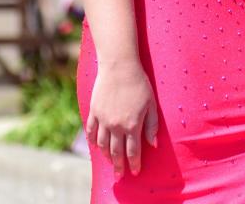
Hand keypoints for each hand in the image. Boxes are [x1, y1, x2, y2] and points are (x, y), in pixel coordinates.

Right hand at [86, 60, 158, 175]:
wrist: (119, 67)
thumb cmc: (140, 84)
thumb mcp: (151, 104)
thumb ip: (151, 125)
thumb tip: (153, 144)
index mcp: (132, 125)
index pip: (133, 151)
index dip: (134, 163)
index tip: (135, 172)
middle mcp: (116, 126)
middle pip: (116, 152)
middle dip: (118, 165)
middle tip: (119, 175)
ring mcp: (103, 120)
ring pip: (102, 144)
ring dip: (106, 155)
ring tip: (110, 161)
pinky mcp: (94, 112)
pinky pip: (90, 131)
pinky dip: (92, 141)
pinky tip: (96, 146)